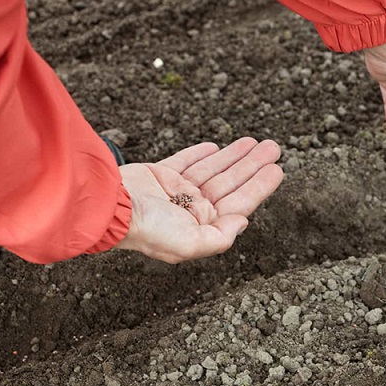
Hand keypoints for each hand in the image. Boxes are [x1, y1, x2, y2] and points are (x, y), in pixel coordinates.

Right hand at [116, 138, 283, 263]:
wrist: (107, 206)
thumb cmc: (147, 229)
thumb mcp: (188, 244)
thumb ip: (219, 237)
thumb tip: (243, 222)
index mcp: (200, 227)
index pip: (238, 204)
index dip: (259, 186)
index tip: (278, 170)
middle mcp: (190, 210)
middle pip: (230, 183)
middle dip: (253, 166)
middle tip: (273, 147)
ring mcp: (174, 192)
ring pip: (213, 170)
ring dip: (235, 156)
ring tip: (256, 141)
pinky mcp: (159, 175)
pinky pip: (186, 161)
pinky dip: (202, 154)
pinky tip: (218, 147)